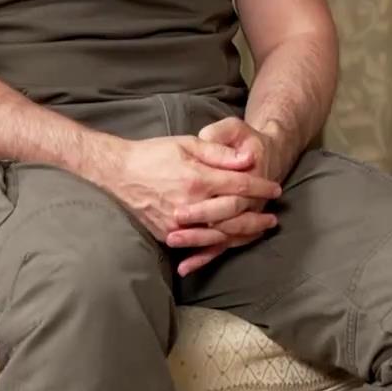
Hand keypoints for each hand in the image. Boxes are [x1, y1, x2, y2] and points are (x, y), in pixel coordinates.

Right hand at [82, 134, 281, 258]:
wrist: (117, 173)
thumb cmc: (153, 154)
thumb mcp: (187, 144)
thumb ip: (219, 152)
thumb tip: (248, 159)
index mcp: (197, 179)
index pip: (240, 186)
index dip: (261, 187)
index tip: (275, 189)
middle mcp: (190, 205)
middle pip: (234, 215)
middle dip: (257, 216)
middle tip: (273, 217)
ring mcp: (178, 224)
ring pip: (219, 234)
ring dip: (243, 234)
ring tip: (259, 231)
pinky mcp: (167, 235)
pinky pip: (197, 245)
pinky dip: (217, 247)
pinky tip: (229, 244)